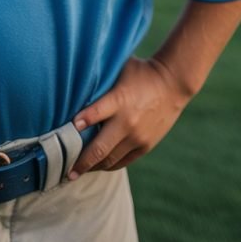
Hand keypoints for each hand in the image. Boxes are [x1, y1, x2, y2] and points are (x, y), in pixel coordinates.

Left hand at [69, 56, 191, 176]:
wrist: (173, 83)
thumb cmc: (141, 72)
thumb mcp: (120, 68)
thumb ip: (102, 80)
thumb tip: (77, 83)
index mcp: (119, 99)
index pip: (94, 114)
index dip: (79, 123)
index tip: (67, 130)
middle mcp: (127, 122)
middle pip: (100, 148)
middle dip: (81, 162)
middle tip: (67, 172)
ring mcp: (137, 137)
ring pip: (110, 159)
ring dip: (93, 166)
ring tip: (78, 171)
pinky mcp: (145, 145)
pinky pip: (123, 161)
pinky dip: (109, 165)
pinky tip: (98, 166)